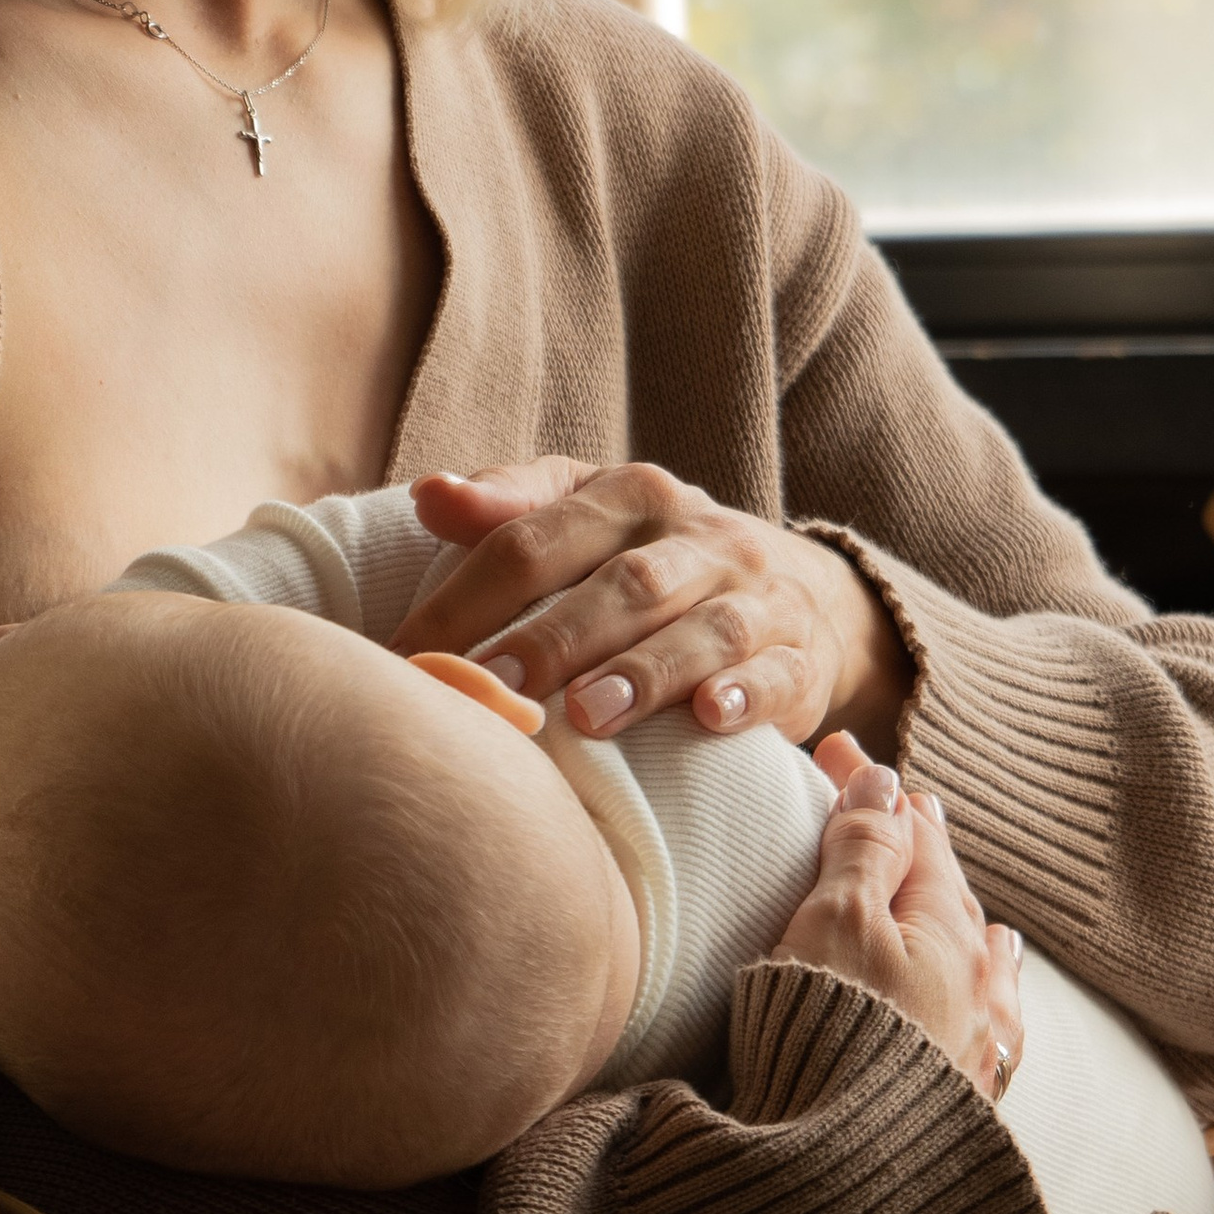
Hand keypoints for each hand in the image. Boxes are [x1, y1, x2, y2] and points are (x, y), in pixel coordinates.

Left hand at [400, 457, 907, 747]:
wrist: (802, 590)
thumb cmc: (657, 556)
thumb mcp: (589, 512)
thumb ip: (510, 505)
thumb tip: (428, 496)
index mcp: (633, 495)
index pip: (538, 539)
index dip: (468, 597)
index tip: (411, 655)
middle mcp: (700, 540)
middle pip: (624, 585)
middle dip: (555, 638)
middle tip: (493, 686)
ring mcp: (759, 600)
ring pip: (704, 631)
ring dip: (646, 672)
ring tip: (589, 715)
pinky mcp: (802, 661)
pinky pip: (780, 675)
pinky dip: (748, 695)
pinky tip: (711, 718)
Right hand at [775, 736, 1025, 1102]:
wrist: (844, 1179)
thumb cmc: (828, 1035)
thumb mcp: (834, 922)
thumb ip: (863, 848)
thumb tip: (886, 781)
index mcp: (947, 931)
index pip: (911, 836)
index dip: (871, 789)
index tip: (834, 751)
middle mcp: (978, 986)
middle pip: (949, 894)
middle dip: (916, 846)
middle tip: (891, 807)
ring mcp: (978, 1047)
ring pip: (977, 956)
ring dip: (953, 914)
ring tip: (951, 890)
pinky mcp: (966, 1102)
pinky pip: (988, 1018)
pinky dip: (982, 982)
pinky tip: (998, 984)